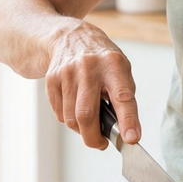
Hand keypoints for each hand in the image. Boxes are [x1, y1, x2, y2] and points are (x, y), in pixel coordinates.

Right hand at [45, 23, 140, 148]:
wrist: (71, 37)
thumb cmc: (102, 60)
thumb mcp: (121, 71)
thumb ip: (123, 99)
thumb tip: (124, 132)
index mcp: (113, 64)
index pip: (122, 96)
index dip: (128, 120)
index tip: (131, 139)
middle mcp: (89, 67)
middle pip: (86, 114)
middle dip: (94, 138)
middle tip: (101, 144)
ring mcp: (67, 73)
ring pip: (71, 118)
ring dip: (82, 130)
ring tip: (90, 124)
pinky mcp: (52, 79)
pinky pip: (60, 114)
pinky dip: (70, 120)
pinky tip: (76, 110)